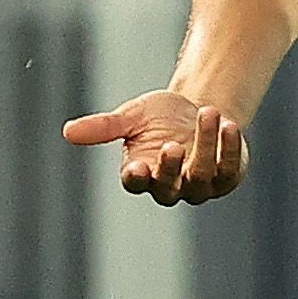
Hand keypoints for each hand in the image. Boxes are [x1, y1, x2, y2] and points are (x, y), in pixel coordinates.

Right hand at [62, 90, 248, 205]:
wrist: (199, 111)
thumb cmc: (161, 118)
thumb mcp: (133, 117)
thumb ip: (105, 127)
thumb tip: (68, 132)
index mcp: (142, 174)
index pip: (136, 184)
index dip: (137, 178)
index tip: (136, 166)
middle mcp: (170, 186)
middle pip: (168, 187)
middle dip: (170, 167)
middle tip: (171, 142)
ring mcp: (199, 186)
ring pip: (201, 176)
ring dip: (204, 145)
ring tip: (207, 112)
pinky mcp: (226, 178)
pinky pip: (229, 170)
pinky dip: (229, 148)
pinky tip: (228, 125)